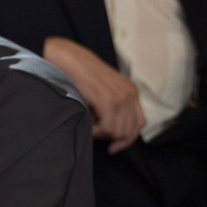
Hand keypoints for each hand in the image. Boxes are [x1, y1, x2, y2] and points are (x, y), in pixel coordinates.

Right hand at [41, 37, 146, 151]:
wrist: (68, 60)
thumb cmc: (80, 77)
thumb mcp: (103, 92)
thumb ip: (113, 108)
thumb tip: (113, 133)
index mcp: (131, 91)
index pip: (139, 124)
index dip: (127, 139)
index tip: (113, 147)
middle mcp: (130, 93)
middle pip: (130, 131)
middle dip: (112, 138)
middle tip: (96, 134)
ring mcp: (121, 96)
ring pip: (119, 131)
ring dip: (102, 134)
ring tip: (89, 124)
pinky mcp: (109, 100)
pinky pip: (108, 127)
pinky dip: (96, 131)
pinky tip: (87, 122)